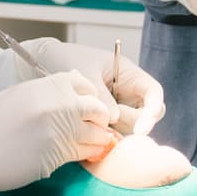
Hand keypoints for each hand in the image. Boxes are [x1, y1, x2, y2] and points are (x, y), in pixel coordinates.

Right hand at [0, 71, 119, 195]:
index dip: (90, 96)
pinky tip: (83, 154)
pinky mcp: (58, 156)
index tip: (88, 105)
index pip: (84, 84)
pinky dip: (88, 153)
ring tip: (91, 142)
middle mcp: (57, 105)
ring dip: (97, 139)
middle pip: (97, 109)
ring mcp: (60, 131)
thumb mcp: (17, 95)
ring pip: (97, 134)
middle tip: (95, 126)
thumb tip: (72, 89)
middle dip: (100, 118)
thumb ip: (46, 91)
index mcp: (46, 86)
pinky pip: (85, 153)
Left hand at [27, 39, 165, 136]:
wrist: (43, 64)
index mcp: (128, 74)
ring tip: (91, 120)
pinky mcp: (103, 120)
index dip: (153, 110)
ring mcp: (116, 106)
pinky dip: (105, 136)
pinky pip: (112, 132)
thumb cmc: (67, 59)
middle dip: (135, 123)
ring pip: (130, 126)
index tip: (141, 128)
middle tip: (109, 122)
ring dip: (117, 130)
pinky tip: (88, 132)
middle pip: (147, 114)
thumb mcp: (86, 73)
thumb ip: (101, 96)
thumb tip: (114, 119)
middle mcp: (127, 92)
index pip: (153, 92)